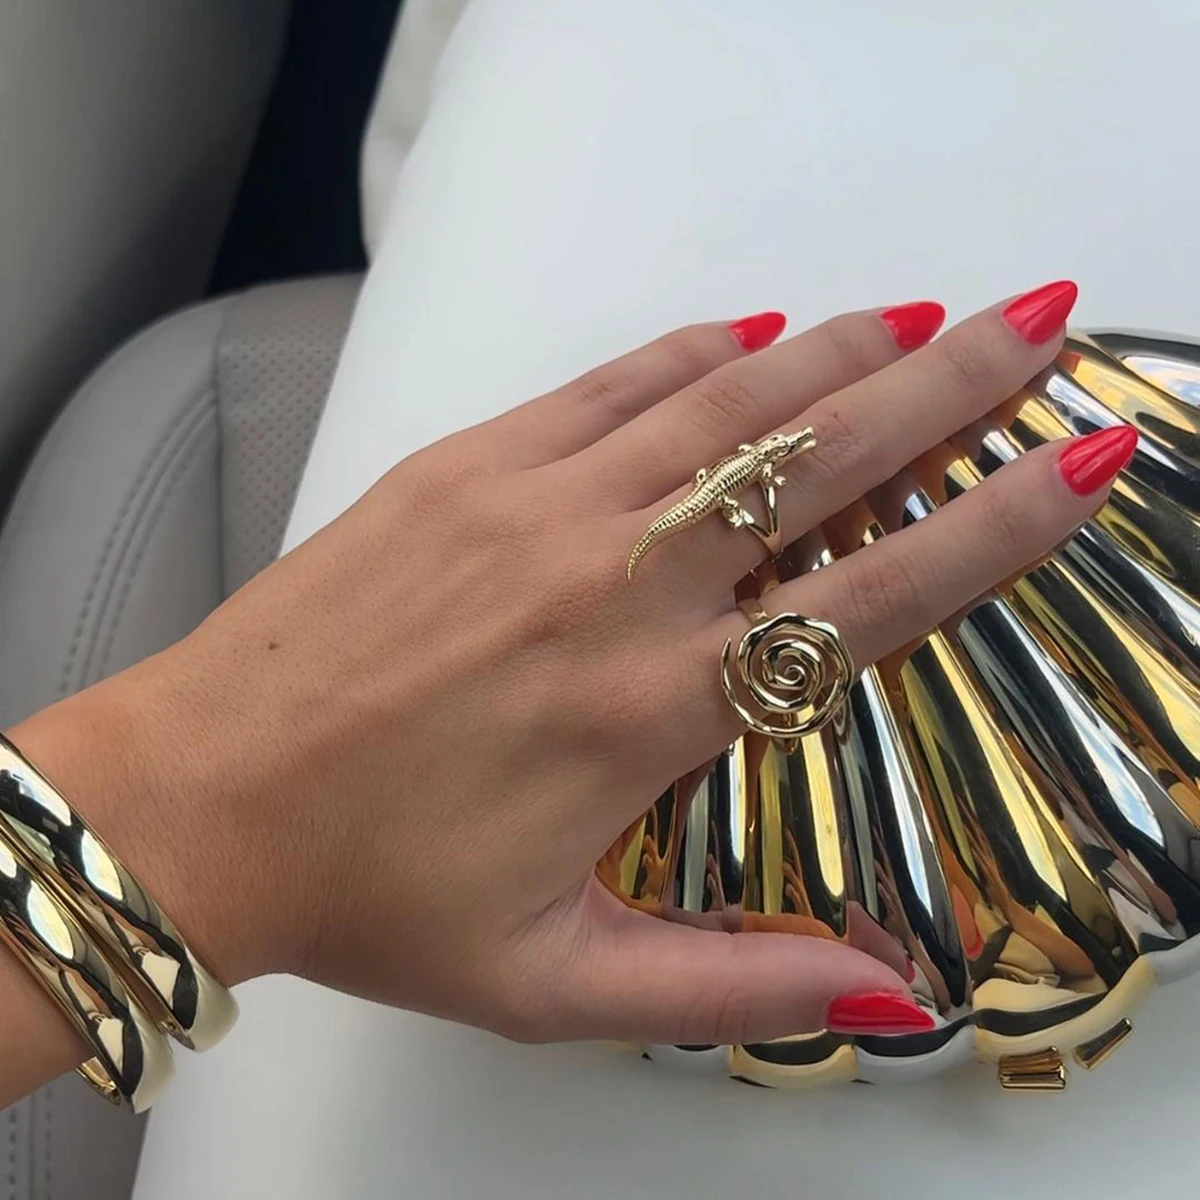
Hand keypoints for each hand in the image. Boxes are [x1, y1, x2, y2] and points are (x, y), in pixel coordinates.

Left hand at [15, 280, 1126, 1050]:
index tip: (1069, 468)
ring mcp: (536, 507)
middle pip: (820, 463)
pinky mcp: (464, 464)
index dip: (989, 530)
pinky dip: (692, 351)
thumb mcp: (555, 980)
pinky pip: (608, 385)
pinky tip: (753, 327)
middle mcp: (615, 587)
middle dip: (948, 384)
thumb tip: (888, 995)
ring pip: (727, 402)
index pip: (871, 603)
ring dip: (838, 348)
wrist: (200, 798)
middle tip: (1033, 321)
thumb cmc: (371, 895)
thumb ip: (732, 983)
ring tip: (926, 311)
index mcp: (652, 712)